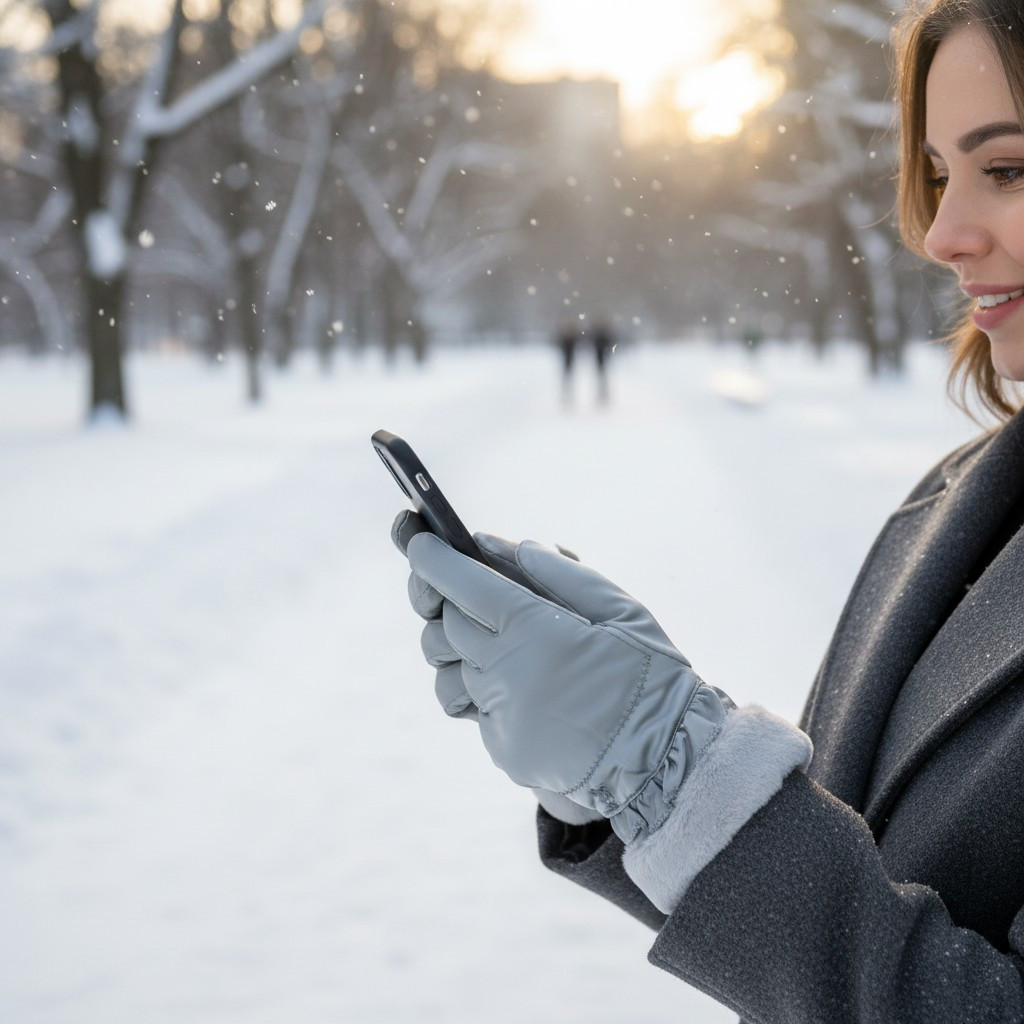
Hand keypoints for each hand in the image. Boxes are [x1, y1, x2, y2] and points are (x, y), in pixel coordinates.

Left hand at [404, 528, 731, 843]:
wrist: (668, 763)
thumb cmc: (651, 676)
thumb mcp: (621, 609)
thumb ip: (559, 572)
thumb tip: (497, 544)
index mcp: (538, 633)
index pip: (464, 585)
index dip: (433, 558)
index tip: (419, 539)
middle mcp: (508, 675)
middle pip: (446, 623)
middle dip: (446, 598)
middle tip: (464, 586)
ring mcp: (501, 717)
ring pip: (448, 668)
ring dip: (462, 647)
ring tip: (500, 641)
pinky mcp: (502, 748)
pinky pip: (471, 706)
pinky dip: (485, 686)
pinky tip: (522, 683)